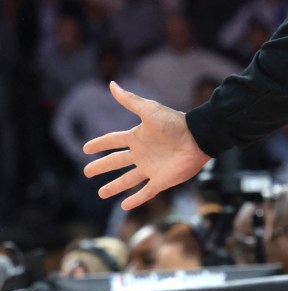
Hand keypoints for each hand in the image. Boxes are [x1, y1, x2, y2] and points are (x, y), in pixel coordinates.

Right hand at [82, 81, 211, 210]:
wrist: (198, 138)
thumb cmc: (174, 123)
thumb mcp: (149, 111)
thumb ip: (130, 100)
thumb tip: (112, 84)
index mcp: (138, 136)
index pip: (114, 140)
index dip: (100, 144)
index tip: (86, 148)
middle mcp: (143, 153)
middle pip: (117, 161)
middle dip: (102, 167)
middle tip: (87, 172)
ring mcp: (151, 168)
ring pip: (128, 179)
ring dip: (115, 187)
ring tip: (101, 193)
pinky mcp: (161, 181)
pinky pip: (145, 192)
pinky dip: (135, 200)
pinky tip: (123, 206)